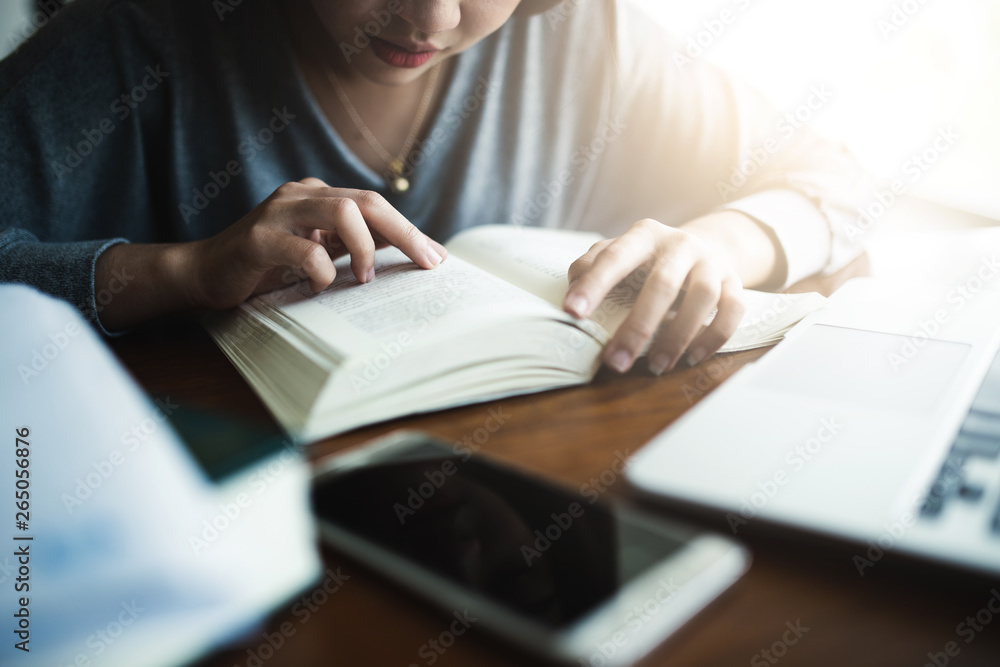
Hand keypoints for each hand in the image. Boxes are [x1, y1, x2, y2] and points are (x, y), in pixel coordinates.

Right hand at [187, 178, 447, 308]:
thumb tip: (410, 255)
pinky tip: (318, 288)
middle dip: (404, 233)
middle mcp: (301, 195)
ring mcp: (278, 213)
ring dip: (364, 249)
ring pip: (342, 213)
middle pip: (366, 202)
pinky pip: (306, 251)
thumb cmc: (266, 268)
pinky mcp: (257, 239)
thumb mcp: (317, 253)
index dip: (409, 229)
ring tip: (365, 278)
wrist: (203, 274)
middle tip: (426, 263)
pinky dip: (322, 273)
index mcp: (318, 196)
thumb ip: (353, 247)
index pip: (374, 204)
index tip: (437, 258)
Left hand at [563, 218, 745, 374]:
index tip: (573, 313)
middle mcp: (680, 244)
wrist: (706, 246)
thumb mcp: (619, 254)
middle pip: (663, 283)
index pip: (615, 258)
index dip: (593, 286)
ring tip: (656, 366)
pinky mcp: (734, 282)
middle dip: (638, 326)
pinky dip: (713, 337)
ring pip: (702, 298)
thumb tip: (572, 293)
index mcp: (644, 235)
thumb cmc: (649, 260)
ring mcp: (711, 262)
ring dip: (678, 336)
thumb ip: (591, 267)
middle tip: (616, 361)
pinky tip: (691, 358)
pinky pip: (732, 311)